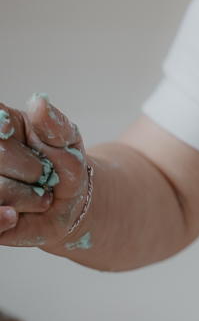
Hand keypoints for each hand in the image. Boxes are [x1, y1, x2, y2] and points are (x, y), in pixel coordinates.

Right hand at [0, 94, 88, 248]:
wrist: (69, 201)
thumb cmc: (64, 162)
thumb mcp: (67, 139)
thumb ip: (52, 123)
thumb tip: (38, 101)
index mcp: (2, 125)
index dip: (2, 127)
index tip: (7, 128)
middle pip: (0, 157)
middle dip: (33, 170)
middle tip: (44, 175)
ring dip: (28, 197)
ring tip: (38, 195)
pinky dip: (4, 218)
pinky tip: (15, 216)